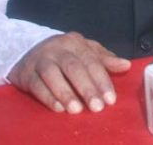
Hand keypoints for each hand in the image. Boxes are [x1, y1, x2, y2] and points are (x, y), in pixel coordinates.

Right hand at [8, 33, 130, 113]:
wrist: (26, 50)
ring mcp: (40, 59)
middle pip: (73, 67)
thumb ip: (104, 59)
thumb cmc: (63, 54)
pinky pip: (36, 85)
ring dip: (66, 93)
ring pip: (53, 75)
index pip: (91, 61)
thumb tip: (126, 65)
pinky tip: (58, 108)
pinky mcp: (26, 73)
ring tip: (77, 110)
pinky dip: (48, 97)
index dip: (102, 80)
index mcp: (75, 42)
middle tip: (97, 107)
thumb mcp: (84, 51)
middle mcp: (57, 48)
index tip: (110, 99)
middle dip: (86, 88)